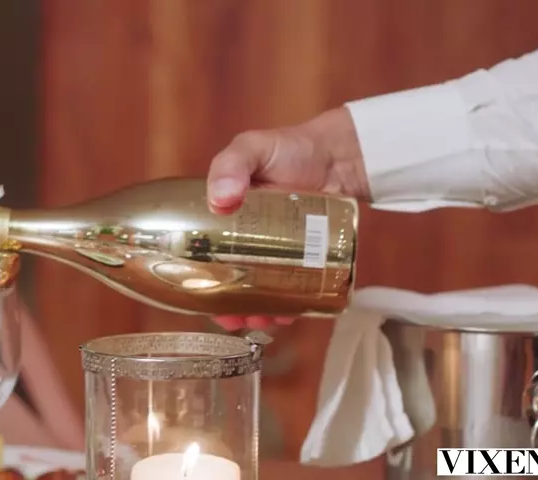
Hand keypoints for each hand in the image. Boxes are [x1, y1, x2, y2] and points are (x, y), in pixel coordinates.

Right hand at [206, 107, 369, 330]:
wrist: (339, 155)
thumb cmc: (289, 148)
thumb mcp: (251, 148)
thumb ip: (231, 165)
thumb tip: (220, 199)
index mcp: (223, 219)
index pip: (203, 256)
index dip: (199, 280)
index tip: (201, 300)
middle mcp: (247, 241)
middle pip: (232, 282)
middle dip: (230, 307)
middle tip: (235, 320)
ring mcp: (278, 253)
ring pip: (263, 292)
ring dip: (259, 312)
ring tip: (263, 320)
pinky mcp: (308, 260)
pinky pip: (295, 289)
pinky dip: (291, 306)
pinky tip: (290, 315)